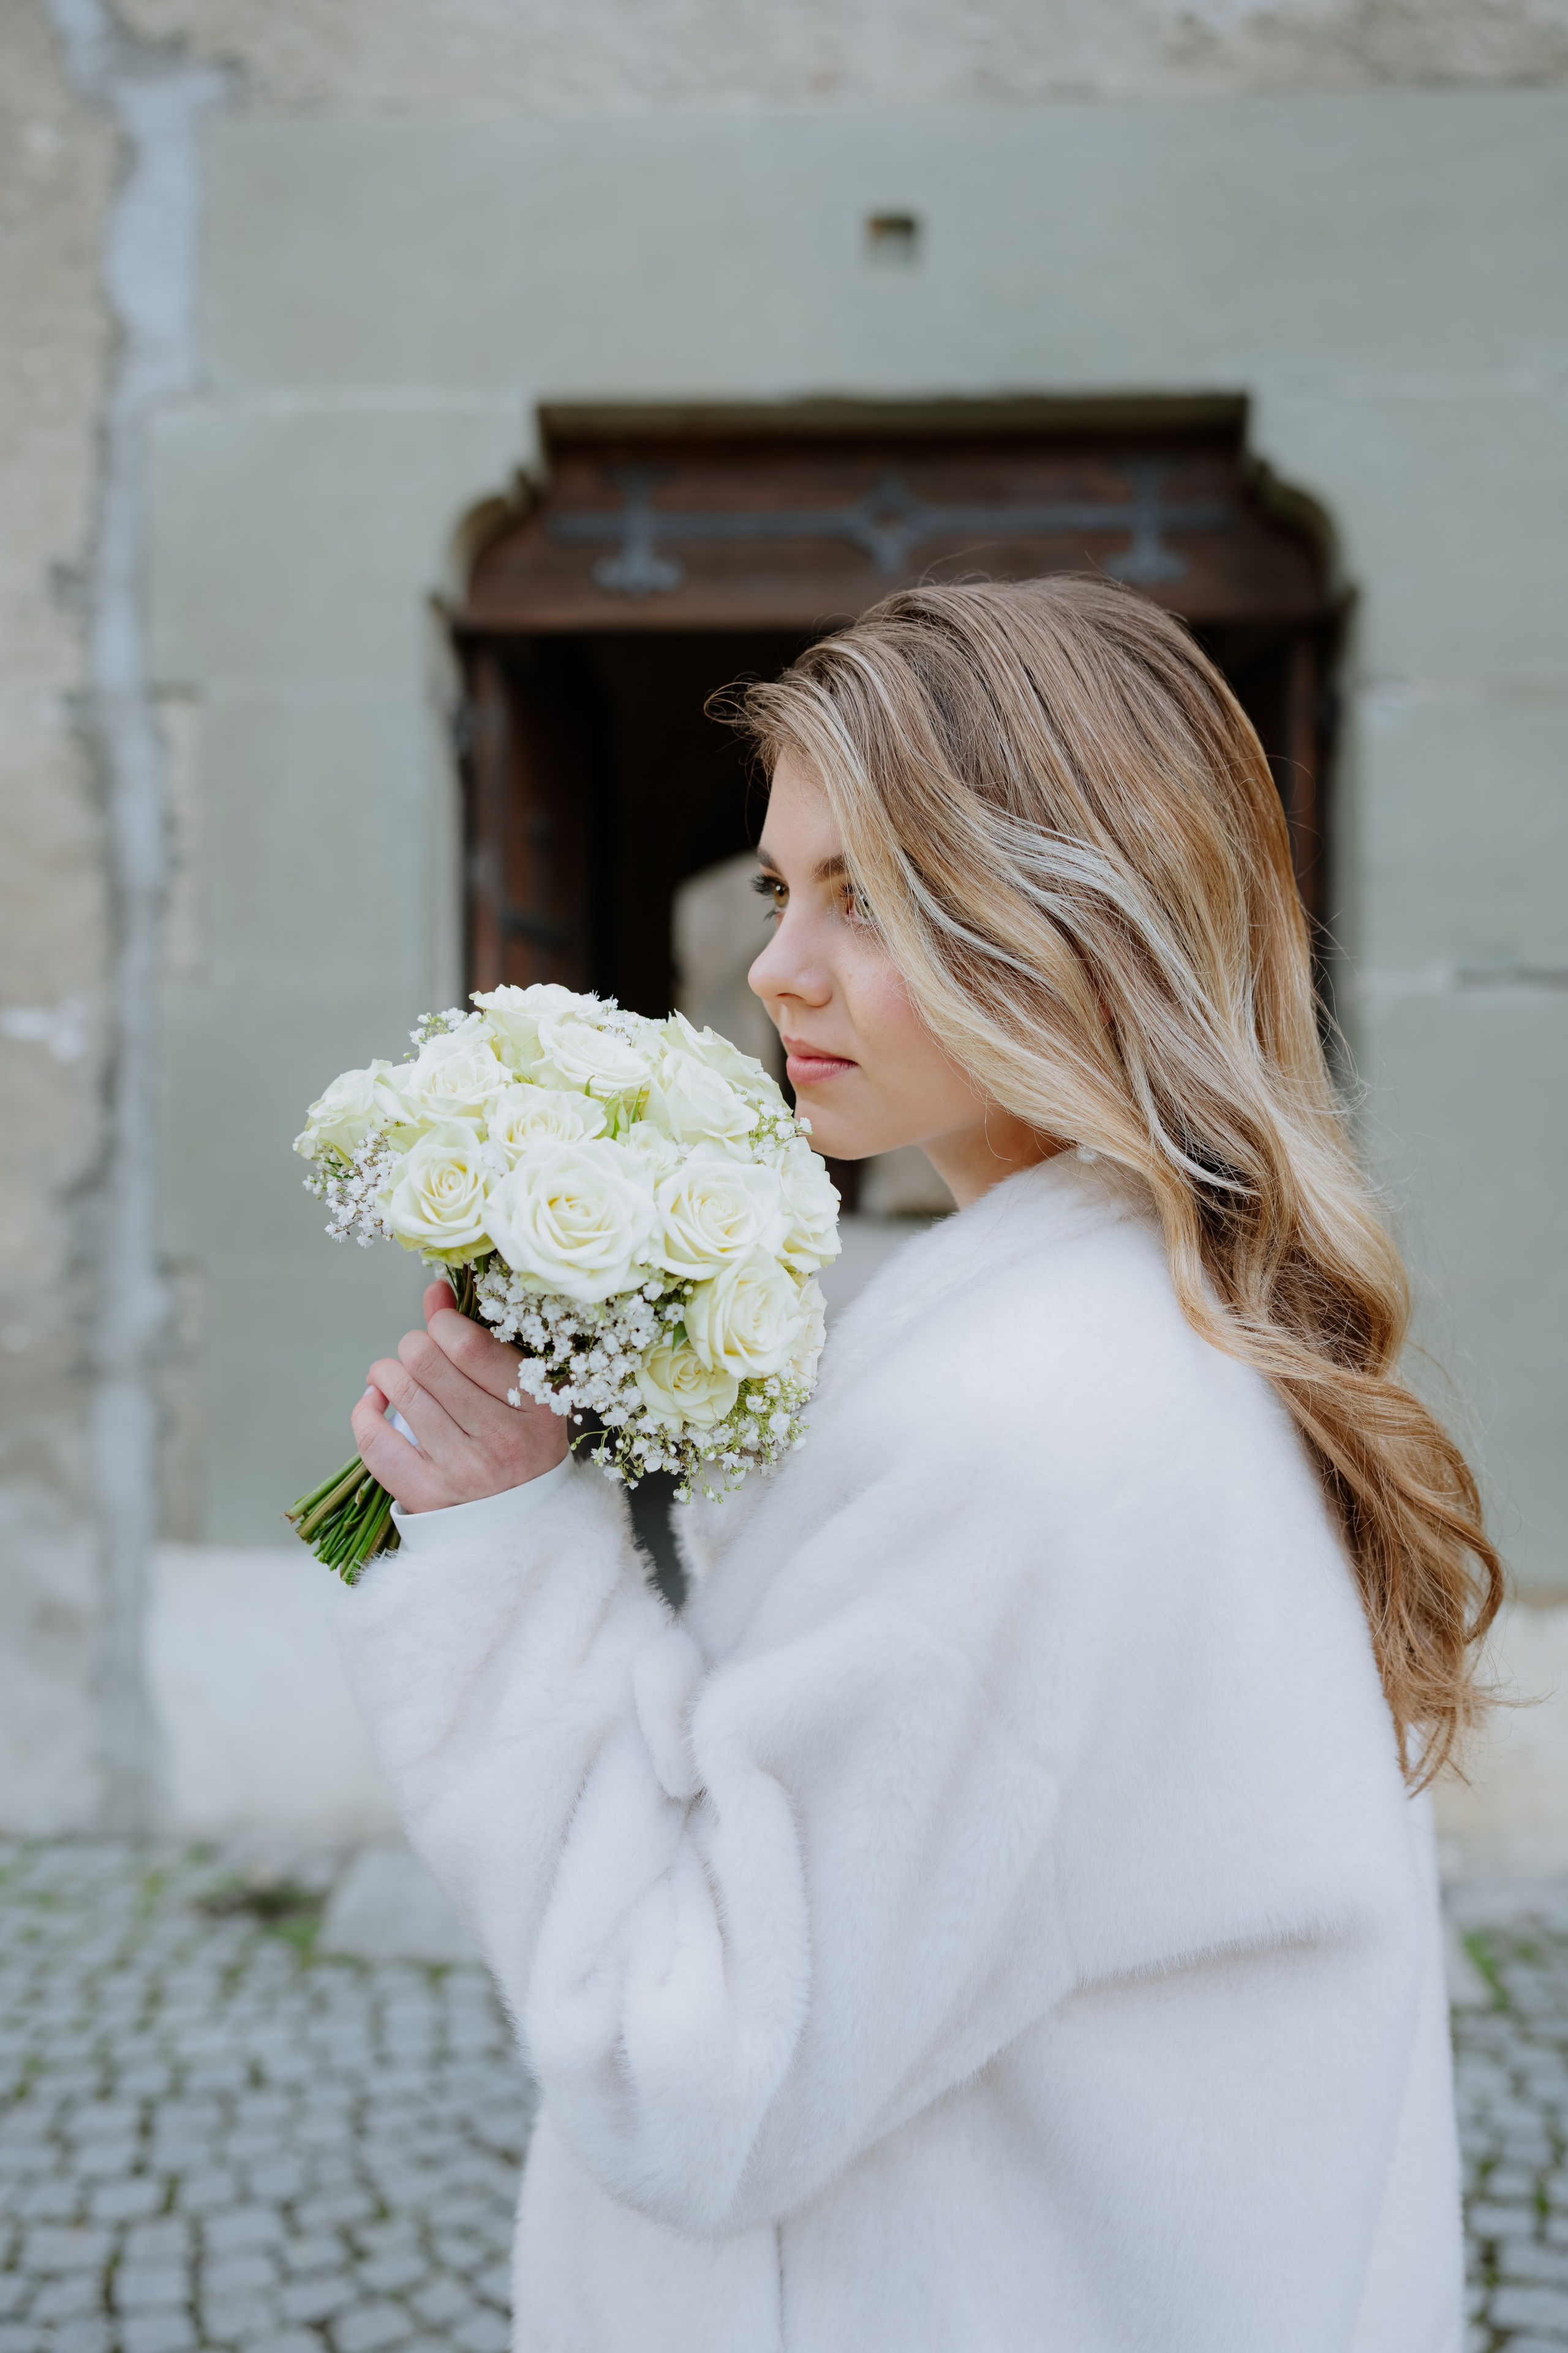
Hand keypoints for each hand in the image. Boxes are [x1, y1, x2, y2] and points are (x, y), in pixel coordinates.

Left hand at [352, 1280, 568, 1513]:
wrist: (523, 1524)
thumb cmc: (522, 1444)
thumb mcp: (521, 1390)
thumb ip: (478, 1338)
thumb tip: (434, 1290)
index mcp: (536, 1406)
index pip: (467, 1343)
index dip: (441, 1323)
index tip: (441, 1329)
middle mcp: (501, 1439)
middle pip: (426, 1361)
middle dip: (413, 1346)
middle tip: (419, 1355)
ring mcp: (463, 1471)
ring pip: (399, 1392)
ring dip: (386, 1372)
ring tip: (394, 1375)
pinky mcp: (427, 1496)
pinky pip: (375, 1440)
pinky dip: (365, 1409)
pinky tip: (375, 1402)